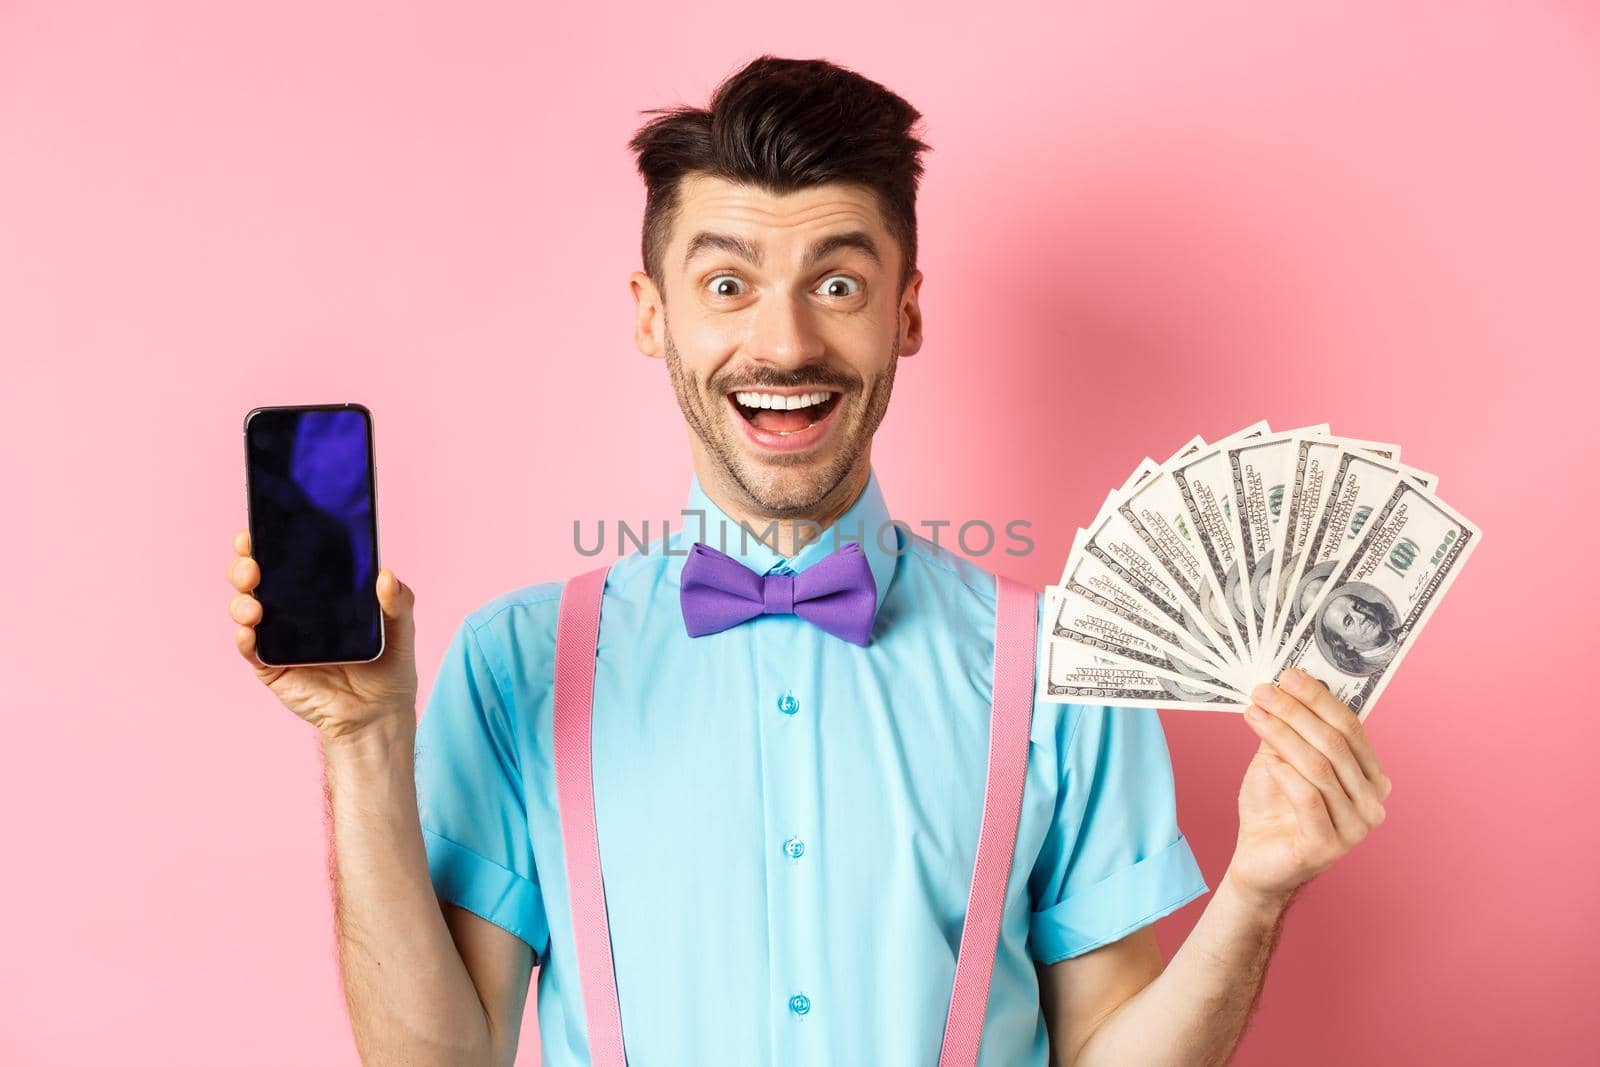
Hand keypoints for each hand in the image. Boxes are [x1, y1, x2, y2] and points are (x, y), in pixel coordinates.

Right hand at [227, 529, 417, 742]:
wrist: (378, 716)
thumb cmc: (388, 667)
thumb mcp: (401, 630)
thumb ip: (399, 602)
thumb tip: (386, 574)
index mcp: (320, 591)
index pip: (287, 557)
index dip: (268, 540)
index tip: (260, 528)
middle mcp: (293, 609)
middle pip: (256, 578)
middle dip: (245, 565)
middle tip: (253, 566)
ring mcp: (279, 637)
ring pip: (245, 608)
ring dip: (242, 602)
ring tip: (255, 607)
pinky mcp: (272, 666)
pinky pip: (250, 649)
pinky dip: (244, 638)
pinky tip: (249, 632)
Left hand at [1227, 667, 1391, 907]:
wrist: (1257, 860)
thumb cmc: (1273, 807)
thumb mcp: (1280, 758)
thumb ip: (1290, 729)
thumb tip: (1287, 686)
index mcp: (1371, 777)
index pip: (1351, 727)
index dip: (1319, 699)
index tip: (1287, 676)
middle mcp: (1372, 802)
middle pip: (1335, 743)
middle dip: (1295, 712)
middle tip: (1262, 692)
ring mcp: (1355, 827)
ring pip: (1319, 767)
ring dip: (1283, 735)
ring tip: (1254, 715)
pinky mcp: (1329, 846)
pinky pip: (1308, 798)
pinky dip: (1285, 773)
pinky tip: (1266, 760)